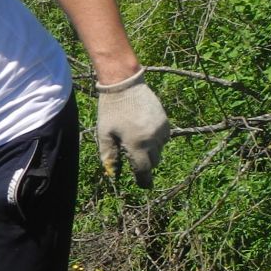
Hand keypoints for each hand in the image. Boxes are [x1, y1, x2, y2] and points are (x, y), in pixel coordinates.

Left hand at [95, 70, 168, 186]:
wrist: (125, 84)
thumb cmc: (111, 110)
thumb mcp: (105, 134)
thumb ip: (109, 155)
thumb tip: (112, 173)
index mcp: (136, 144)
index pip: (144, 170)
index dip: (144, 180)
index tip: (144, 186)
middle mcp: (153, 139)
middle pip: (153, 162)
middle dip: (144, 163)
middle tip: (132, 156)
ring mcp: (162, 130)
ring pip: (159, 150)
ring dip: (150, 151)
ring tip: (135, 138)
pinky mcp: (166, 122)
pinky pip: (164, 138)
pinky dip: (156, 140)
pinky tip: (143, 130)